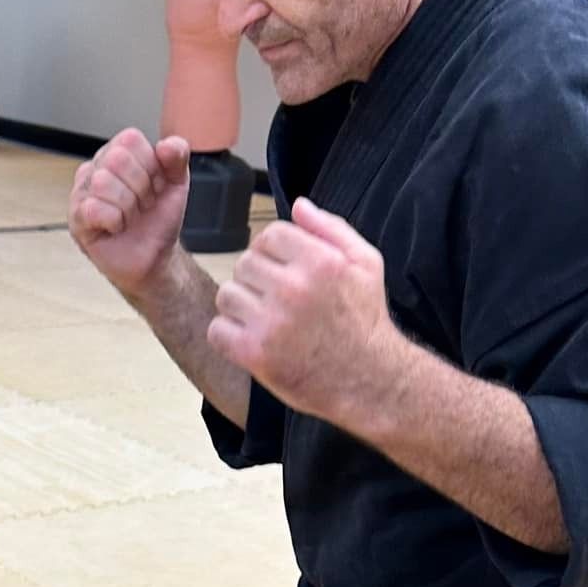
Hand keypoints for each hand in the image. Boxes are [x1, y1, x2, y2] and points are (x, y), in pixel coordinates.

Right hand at [70, 128, 191, 296]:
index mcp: (118, 152)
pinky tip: (116, 228)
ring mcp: (82, 193)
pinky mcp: (77, 219)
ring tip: (130, 217)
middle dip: (140, 188)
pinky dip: (115, 221)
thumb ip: (178, 155)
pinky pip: (93, 209)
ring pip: (103, 182)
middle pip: (116, 159)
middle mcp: (96, 168)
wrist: (154, 256)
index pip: (129, 140)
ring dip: (128, 207)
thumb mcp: (177, 182)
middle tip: (142, 205)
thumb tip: (165, 145)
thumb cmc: (158, 218)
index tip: (155, 186)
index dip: (151, 166)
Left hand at [207, 198, 399, 428]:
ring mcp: (271, 322)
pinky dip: (228, 335)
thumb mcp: (366, 263)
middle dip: (255, 278)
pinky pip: (217, 329)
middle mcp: (293, 288)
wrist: (370, 381)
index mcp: (320, 261)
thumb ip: (332, 228)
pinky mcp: (255, 353)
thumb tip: (298, 205)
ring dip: (240, 305)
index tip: (280, 270)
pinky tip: (250, 340)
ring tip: (262, 319)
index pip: (269, 235)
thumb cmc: (365, 320)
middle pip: (244, 263)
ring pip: (227, 294)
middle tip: (273, 299)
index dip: (271, 251)